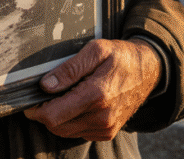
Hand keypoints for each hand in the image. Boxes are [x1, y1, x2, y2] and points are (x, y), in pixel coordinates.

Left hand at [24, 38, 161, 140]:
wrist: (150, 70)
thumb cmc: (123, 57)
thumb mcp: (96, 50)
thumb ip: (70, 68)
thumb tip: (46, 85)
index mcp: (96, 95)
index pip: (53, 116)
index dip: (36, 109)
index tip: (33, 98)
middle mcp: (101, 117)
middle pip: (56, 127)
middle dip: (46, 112)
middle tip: (50, 94)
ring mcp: (105, 127)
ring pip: (66, 132)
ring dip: (59, 117)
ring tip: (67, 95)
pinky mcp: (108, 132)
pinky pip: (79, 132)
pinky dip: (73, 121)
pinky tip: (79, 103)